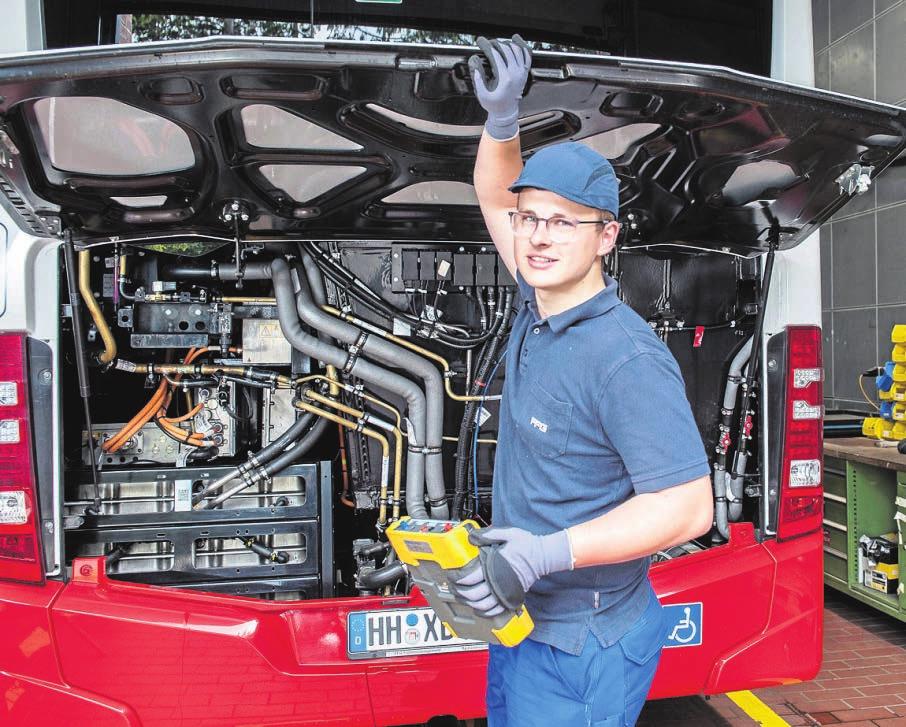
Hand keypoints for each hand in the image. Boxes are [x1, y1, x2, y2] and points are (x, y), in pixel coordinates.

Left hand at [451, 525, 572, 617]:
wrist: (543, 556)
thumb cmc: (527, 545)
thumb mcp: (508, 534)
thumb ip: (489, 535)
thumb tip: (472, 537)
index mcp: (494, 565)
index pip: (470, 576)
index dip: (457, 577)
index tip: (451, 575)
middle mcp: (498, 581)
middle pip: (473, 594)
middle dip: (460, 592)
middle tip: (453, 587)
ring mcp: (504, 592)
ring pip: (482, 605)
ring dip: (469, 603)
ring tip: (461, 597)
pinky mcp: (510, 597)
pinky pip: (495, 610)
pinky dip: (484, 612)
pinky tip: (477, 607)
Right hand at [468, 35, 531, 140]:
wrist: (506, 112)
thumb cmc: (494, 104)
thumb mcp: (482, 95)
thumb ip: (478, 80)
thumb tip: (474, 62)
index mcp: (505, 78)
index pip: (496, 55)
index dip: (488, 45)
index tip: (481, 41)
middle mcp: (515, 73)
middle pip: (507, 50)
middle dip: (496, 43)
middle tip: (489, 42)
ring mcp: (522, 72)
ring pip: (517, 50)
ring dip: (508, 43)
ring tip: (499, 42)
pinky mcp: (525, 73)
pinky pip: (527, 55)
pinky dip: (522, 47)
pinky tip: (515, 41)